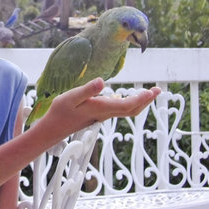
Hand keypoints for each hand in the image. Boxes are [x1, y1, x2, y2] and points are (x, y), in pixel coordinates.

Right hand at [41, 78, 160, 136]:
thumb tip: (103, 81)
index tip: (152, 91)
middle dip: (145, 101)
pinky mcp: (97, 115)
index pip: (127, 105)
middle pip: (131, 110)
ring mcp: (101, 115)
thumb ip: (87, 90)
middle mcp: (104, 113)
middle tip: (157, 90)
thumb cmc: (60, 111)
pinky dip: (128, 104)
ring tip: (147, 93)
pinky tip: (124, 97)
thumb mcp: (71, 97)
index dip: (141, 99)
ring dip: (139, 102)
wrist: (54, 128)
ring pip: (126, 111)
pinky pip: (118, 110)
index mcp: (101, 108)